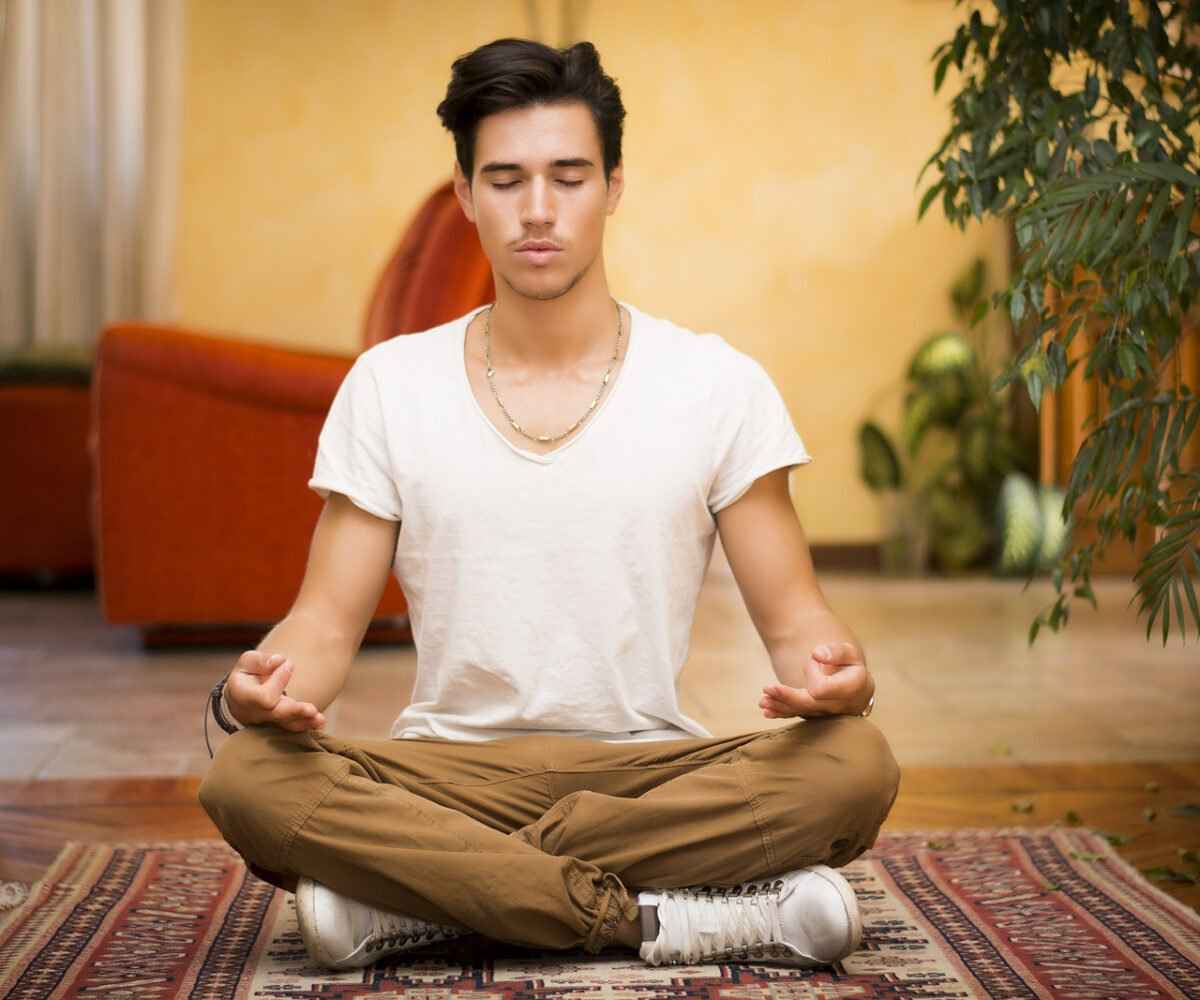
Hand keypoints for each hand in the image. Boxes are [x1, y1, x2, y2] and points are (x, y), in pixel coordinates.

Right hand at [225, 651, 325, 731]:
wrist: (244, 694)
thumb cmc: (248, 673)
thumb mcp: (248, 661)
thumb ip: (261, 661)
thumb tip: (278, 661)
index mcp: (241, 695)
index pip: (263, 695)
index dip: (278, 681)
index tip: (289, 664)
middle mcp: (253, 713)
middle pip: (276, 714)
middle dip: (294, 711)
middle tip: (312, 709)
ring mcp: (266, 722)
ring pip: (286, 724)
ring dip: (305, 721)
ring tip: (320, 719)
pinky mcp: (279, 724)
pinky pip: (293, 727)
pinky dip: (307, 724)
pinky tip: (320, 722)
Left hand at [758, 641, 873, 718]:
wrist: (855, 687)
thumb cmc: (849, 666)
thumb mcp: (849, 653)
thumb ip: (835, 651)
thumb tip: (817, 654)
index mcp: (850, 689)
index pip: (822, 688)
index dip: (813, 673)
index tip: (814, 658)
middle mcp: (837, 706)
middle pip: (808, 704)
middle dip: (786, 696)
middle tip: (767, 688)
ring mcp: (825, 714)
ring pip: (800, 711)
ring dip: (779, 705)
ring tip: (762, 700)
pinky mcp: (813, 715)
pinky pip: (797, 715)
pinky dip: (781, 712)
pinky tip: (767, 711)